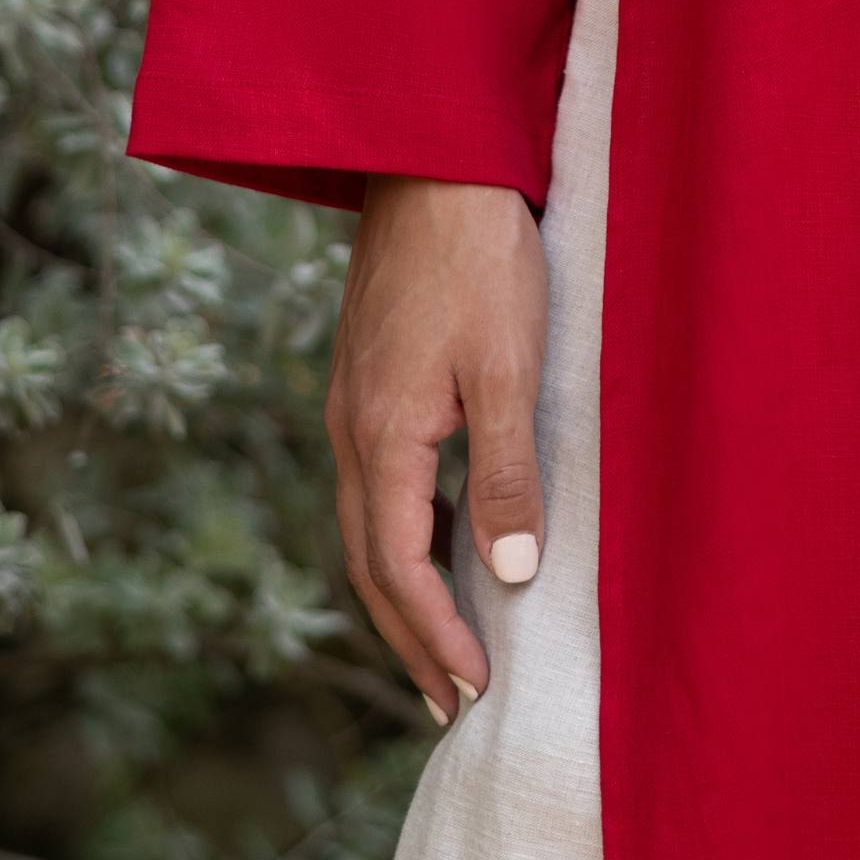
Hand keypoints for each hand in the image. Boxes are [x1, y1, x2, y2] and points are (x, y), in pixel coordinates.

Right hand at [327, 177, 548, 721]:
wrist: (431, 157)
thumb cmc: (480, 255)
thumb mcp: (508, 367)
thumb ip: (506, 473)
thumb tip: (510, 576)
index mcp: (381, 437)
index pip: (400, 570)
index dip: (436, 636)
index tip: (474, 691)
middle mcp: (350, 429)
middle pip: (370, 562)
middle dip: (409, 637)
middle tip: (449, 702)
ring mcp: (351, 402)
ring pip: (367, 524)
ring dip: (401, 590)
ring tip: (443, 642)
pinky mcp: (366, 377)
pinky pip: (376, 483)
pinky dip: (403, 533)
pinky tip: (443, 539)